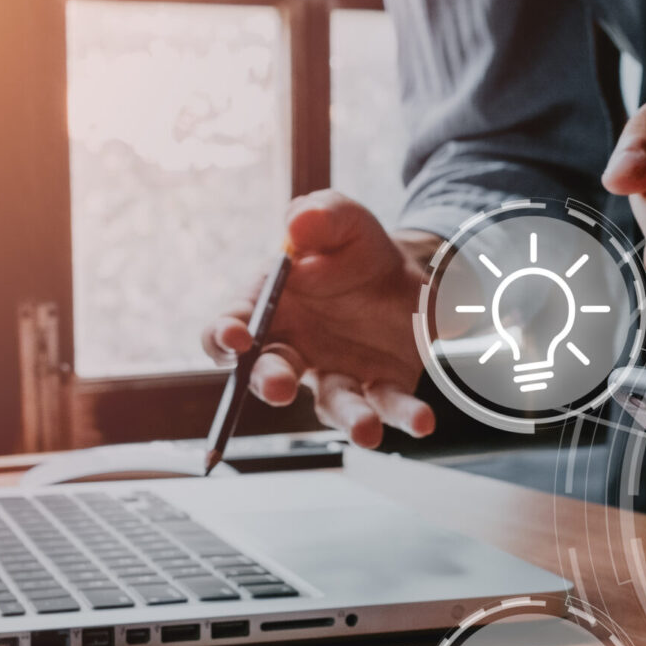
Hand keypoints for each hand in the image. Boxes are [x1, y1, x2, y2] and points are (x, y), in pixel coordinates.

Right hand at [201, 191, 434, 447]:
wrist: (411, 272)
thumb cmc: (357, 248)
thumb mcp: (343, 218)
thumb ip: (320, 215)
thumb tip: (296, 224)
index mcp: (270, 308)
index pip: (229, 328)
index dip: (224, 336)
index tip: (236, 338)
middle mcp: (295, 349)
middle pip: (269, 374)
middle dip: (269, 383)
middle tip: (278, 389)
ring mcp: (337, 373)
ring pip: (334, 403)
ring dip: (349, 418)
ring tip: (366, 430)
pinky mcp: (379, 388)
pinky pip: (387, 404)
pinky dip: (403, 415)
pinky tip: (421, 420)